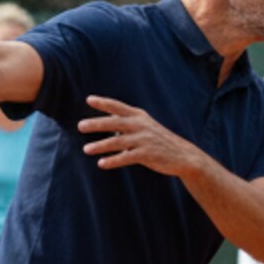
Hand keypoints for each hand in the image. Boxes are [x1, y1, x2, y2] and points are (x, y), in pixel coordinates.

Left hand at [78, 96, 203, 176]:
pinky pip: (126, 157)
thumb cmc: (160, 141)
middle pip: (114, 123)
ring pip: (117, 142)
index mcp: (139, 116)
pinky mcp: (147, 154)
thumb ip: (127, 126)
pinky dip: (113, 161)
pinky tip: (101, 164)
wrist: (183, 156)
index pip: (118, 107)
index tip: (89, 99)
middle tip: (80, 126)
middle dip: (96, 124)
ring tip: (86, 149)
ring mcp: (144, 140)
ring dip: (100, 145)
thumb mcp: (146, 127)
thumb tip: (108, 128)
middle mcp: (140, 125)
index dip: (104, 103)